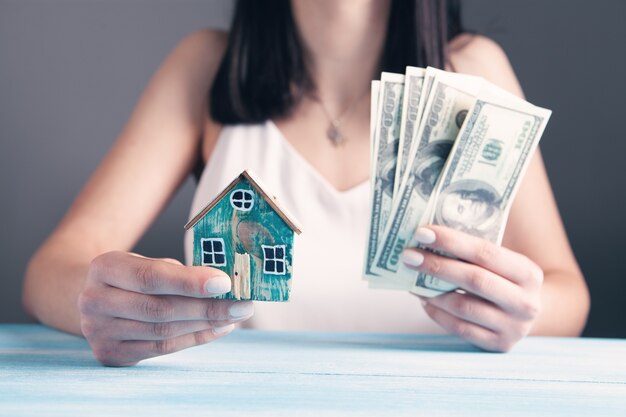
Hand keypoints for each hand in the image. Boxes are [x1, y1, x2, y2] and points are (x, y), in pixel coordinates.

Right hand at [78, 251, 252, 365]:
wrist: (95, 295)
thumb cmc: (134, 275)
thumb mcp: (147, 261)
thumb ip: (178, 272)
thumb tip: (224, 284)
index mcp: (104, 267)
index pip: (151, 277)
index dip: (190, 282)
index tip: (225, 283)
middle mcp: (94, 300)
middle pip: (159, 309)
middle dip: (207, 308)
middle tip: (242, 305)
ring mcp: (98, 331)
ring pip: (162, 332)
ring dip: (205, 325)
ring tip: (234, 316)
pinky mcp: (110, 353)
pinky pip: (161, 349)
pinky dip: (195, 339)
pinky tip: (218, 329)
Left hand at [401, 225, 542, 351]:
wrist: (528, 315)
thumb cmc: (504, 280)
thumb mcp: (503, 264)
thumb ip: (473, 253)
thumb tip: (426, 239)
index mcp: (528, 272)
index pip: (485, 252)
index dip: (451, 241)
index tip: (422, 233)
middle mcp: (525, 302)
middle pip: (474, 279)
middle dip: (436, 265)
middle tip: (409, 256)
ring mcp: (513, 327)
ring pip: (463, 307)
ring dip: (432, 292)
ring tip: (412, 279)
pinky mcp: (498, 345)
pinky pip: (459, 328)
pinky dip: (437, 313)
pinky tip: (424, 300)